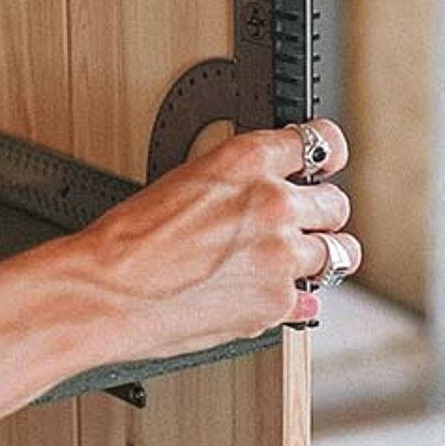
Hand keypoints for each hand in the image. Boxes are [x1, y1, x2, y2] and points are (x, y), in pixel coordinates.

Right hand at [73, 120, 360, 359]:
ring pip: (339, 253)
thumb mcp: (185, 183)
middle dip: (321, 216)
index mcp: (247, 160)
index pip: (319, 142)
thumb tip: (265, 195)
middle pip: (336, 203)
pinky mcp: (278, 304)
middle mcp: (273, 203)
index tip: (325, 166)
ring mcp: (281, 256)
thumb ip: (238, 184)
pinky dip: (295, 301)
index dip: (326, 157)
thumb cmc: (126, 242)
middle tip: (301, 228)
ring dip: (318, 259)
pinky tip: (269, 296)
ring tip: (291, 265)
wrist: (105, 292)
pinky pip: (313, 300)